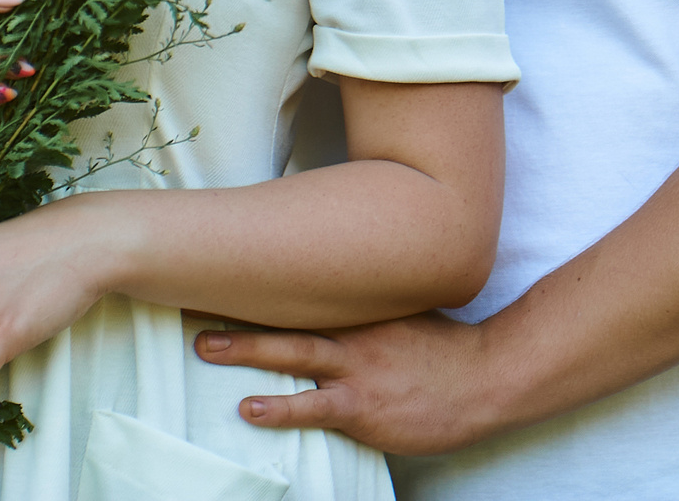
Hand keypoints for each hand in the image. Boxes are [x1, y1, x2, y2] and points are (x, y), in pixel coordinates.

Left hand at [194, 313, 503, 456]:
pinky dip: (280, 407)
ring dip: (245, 349)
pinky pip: (314, 407)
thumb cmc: (446, 353)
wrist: (487, 379)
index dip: (258, 283)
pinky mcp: (363, 407)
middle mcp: (353, 332)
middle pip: (285, 315)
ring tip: (204, 344)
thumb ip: (367, 305)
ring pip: (291, 353)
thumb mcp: (404, 314)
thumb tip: (333, 293)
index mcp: (360, 308)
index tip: (220, 270)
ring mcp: (357, 369)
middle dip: (238, 308)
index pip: (300, 289)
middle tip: (190, 299)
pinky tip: (250, 409)